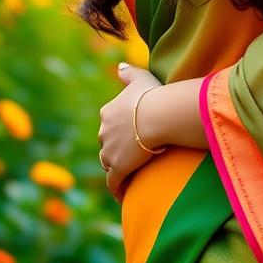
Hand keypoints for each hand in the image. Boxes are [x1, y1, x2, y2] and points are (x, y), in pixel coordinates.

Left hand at [98, 62, 163, 198]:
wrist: (158, 116)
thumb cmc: (152, 95)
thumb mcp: (140, 77)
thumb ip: (128, 72)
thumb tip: (119, 66)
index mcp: (108, 112)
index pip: (109, 124)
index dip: (118, 130)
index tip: (129, 134)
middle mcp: (104, 132)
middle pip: (107, 144)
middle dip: (115, 149)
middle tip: (131, 155)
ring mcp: (110, 151)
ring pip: (108, 163)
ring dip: (115, 168)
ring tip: (125, 175)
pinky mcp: (118, 167)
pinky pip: (114, 182)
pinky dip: (116, 189)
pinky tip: (121, 195)